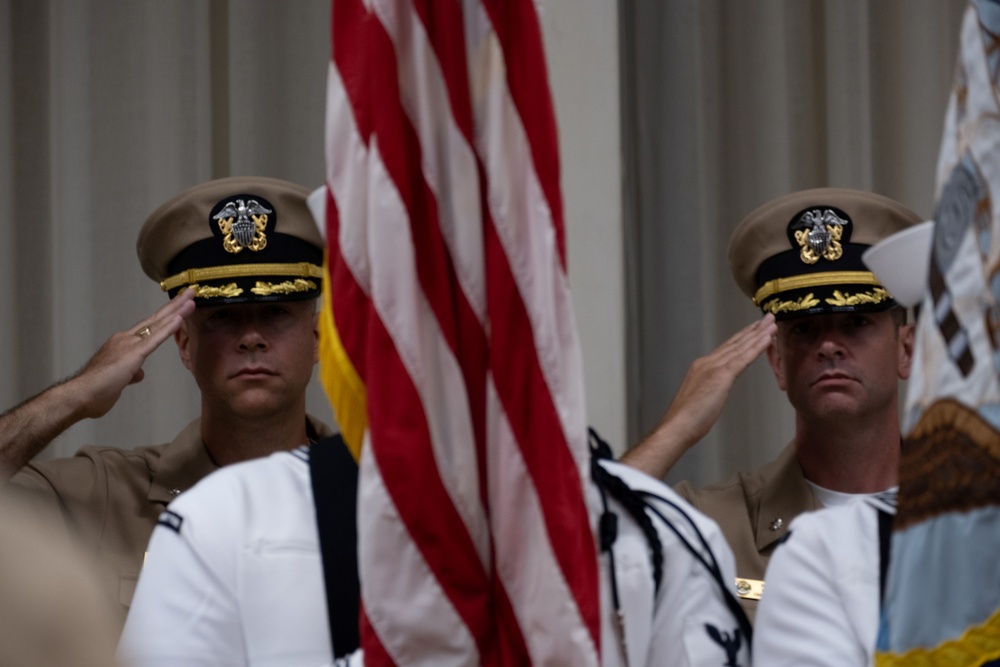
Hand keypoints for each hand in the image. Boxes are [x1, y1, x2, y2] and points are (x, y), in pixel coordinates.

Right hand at [0, 290, 196, 479]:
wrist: (79, 396)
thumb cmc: (95, 391)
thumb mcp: (118, 381)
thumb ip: (129, 373)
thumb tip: (136, 373)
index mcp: (122, 344)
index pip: (149, 327)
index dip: (165, 316)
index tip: (179, 306)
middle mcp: (125, 339)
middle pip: (155, 319)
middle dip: (174, 305)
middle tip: (190, 292)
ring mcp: (129, 344)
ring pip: (157, 324)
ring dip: (176, 310)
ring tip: (191, 298)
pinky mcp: (133, 354)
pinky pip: (155, 339)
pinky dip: (169, 327)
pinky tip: (180, 318)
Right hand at [621, 314, 776, 478]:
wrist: (677, 426)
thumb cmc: (686, 420)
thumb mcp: (699, 399)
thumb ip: (708, 390)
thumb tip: (714, 392)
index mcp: (701, 367)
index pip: (726, 349)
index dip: (741, 338)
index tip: (753, 329)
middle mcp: (706, 362)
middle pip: (734, 343)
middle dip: (752, 330)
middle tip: (767, 318)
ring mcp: (713, 368)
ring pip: (740, 347)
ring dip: (758, 334)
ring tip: (772, 323)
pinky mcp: (721, 376)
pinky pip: (743, 358)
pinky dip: (756, 347)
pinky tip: (767, 339)